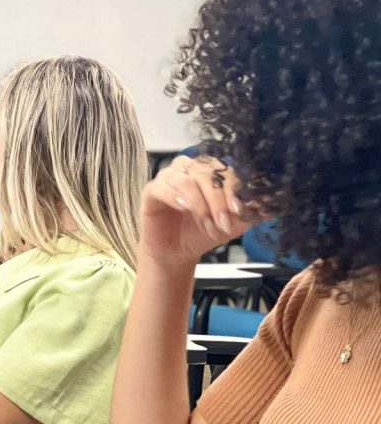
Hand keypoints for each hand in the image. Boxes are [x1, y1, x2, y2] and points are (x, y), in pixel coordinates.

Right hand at [140, 156, 256, 267]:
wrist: (177, 253)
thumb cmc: (201, 233)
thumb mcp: (233, 224)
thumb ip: (251, 212)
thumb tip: (273, 204)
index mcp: (210, 172)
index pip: (224, 169)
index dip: (234, 188)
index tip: (241, 209)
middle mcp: (189, 169)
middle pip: (206, 171)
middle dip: (219, 199)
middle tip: (225, 223)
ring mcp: (168, 178)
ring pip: (186, 179)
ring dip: (201, 205)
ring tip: (208, 226)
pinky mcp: (151, 190)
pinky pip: (163, 186)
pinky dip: (177, 197)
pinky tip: (185, 209)